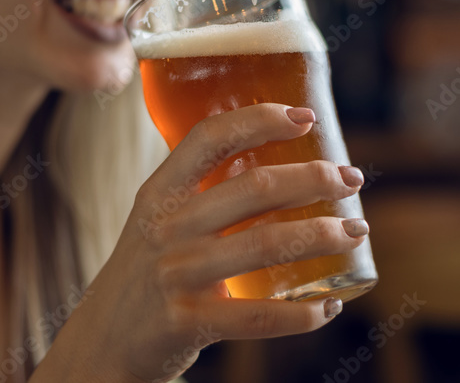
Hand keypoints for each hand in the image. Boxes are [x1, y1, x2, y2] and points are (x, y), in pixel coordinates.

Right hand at [33, 103, 366, 382]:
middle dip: (314, 178)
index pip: (209, 137)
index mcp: (159, 194)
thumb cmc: (146, 274)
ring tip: (356, 230)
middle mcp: (166, 228)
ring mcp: (175, 275)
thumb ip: (202, 195)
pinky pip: (259, 316)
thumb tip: (282, 170)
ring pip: (267, 245)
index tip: (305, 116)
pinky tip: (329, 305)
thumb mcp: (158, 223)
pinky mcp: (187, 322)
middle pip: (255, 188)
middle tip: (352, 179)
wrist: (103, 344)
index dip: (260, 119)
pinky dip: (303, 312)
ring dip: (323, 235)